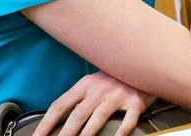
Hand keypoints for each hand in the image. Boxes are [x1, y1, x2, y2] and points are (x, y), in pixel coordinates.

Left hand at [32, 71, 156, 135]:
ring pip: (99, 117)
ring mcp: (117, 96)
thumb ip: (79, 97)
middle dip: (65, 134)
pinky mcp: (135, 102)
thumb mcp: (94, 82)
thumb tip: (59, 117)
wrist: (143, 62)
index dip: (46, 123)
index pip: (60, 105)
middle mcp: (99, 90)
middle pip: (78, 115)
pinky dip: (122, 131)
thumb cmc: (115, 77)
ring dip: (87, 134)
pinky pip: (128, 119)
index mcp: (85, 85)